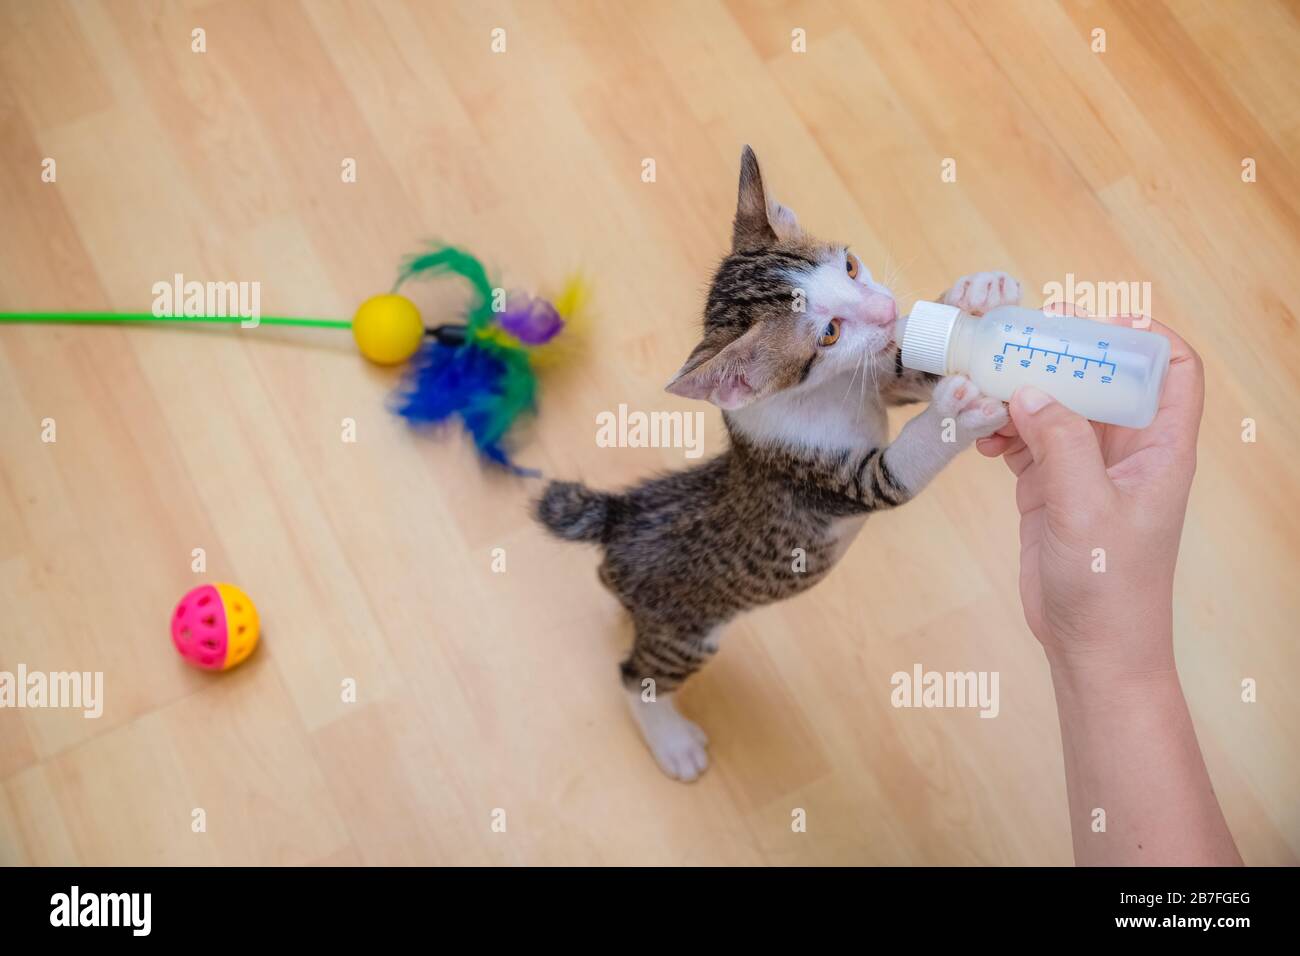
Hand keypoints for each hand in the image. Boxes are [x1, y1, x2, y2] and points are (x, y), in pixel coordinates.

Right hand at [976, 310, 1203, 678]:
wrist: (1092, 648)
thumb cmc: (1111, 587)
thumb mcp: (1086, 509)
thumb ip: (1060, 444)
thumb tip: (1028, 392)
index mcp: (1160, 449)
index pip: (1173, 371)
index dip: (1143, 338)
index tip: (1096, 322)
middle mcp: (1127, 452)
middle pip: (1102, 380)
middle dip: (1063, 358)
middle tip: (1019, 343)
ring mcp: (1087, 470)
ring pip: (1057, 408)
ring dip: (1023, 396)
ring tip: (987, 394)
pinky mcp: (1052, 490)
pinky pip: (1028, 441)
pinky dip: (1004, 432)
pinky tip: (982, 438)